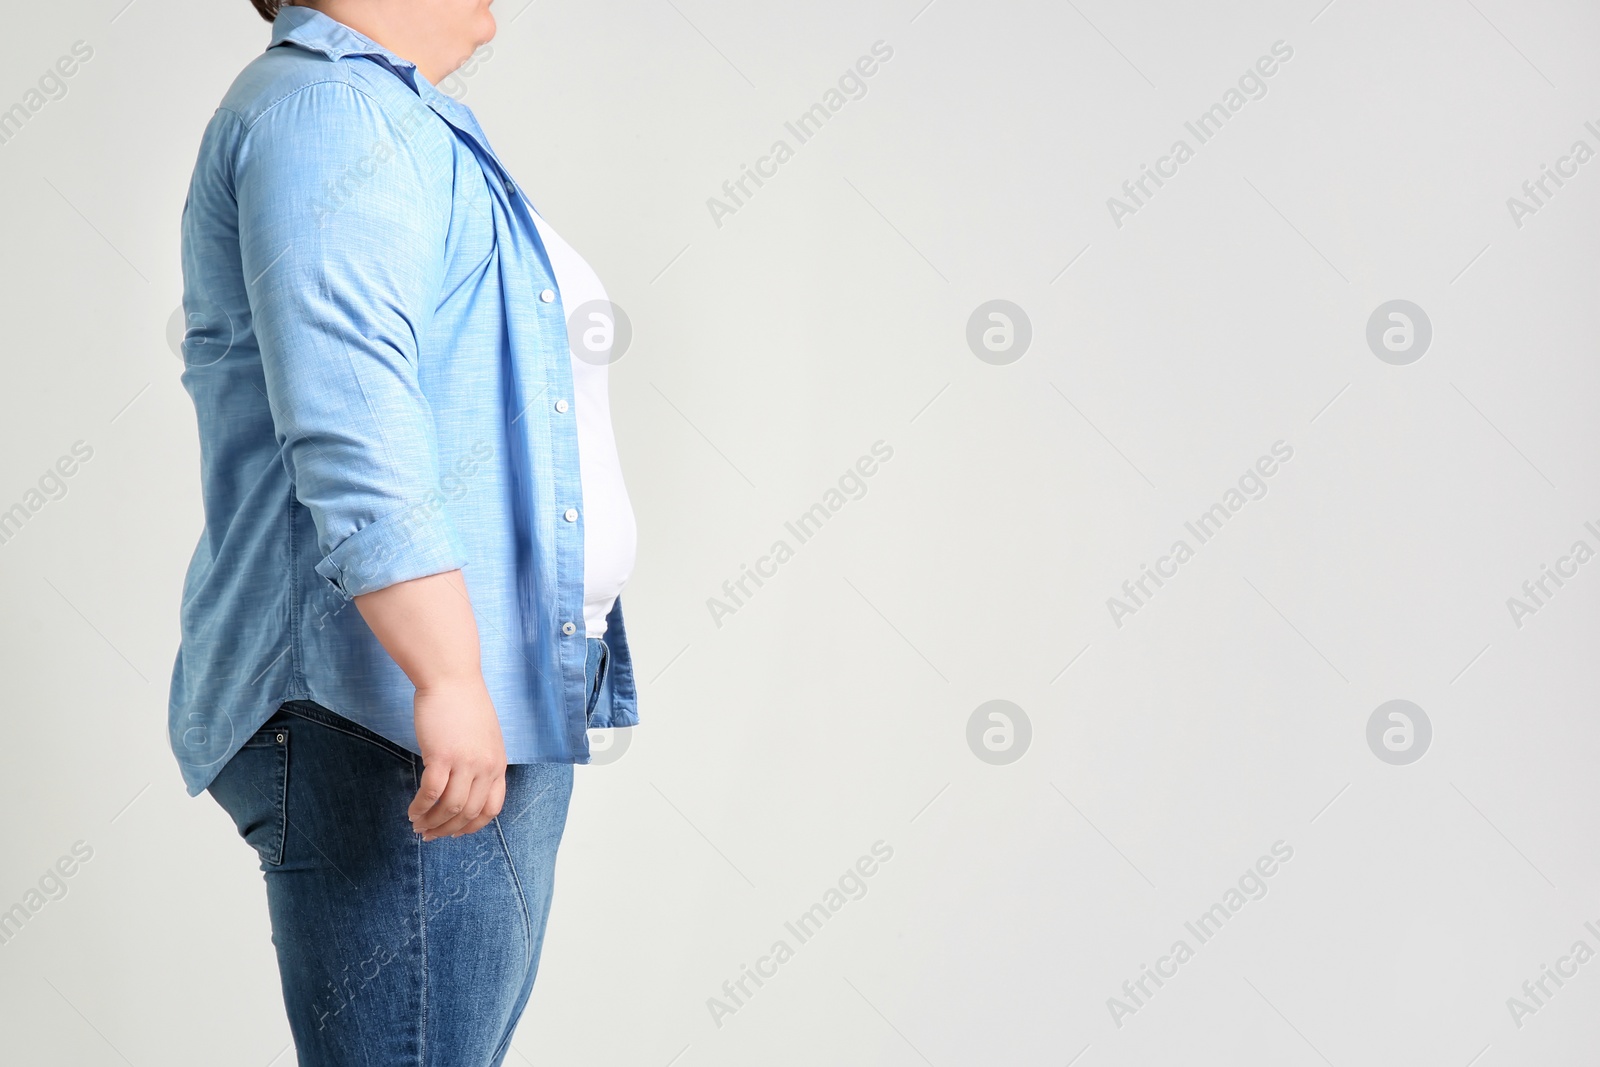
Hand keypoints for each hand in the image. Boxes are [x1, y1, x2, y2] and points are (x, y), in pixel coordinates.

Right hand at [408, 676, 506, 840]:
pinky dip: (420, 807)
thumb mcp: (485, 737)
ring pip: (450, 808)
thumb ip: (481, 763)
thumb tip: (466, 786)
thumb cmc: (464, 704)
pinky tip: (412, 811)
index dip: (472, 826)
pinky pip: (431, 793)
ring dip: (432, 822)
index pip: (492, 809)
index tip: (456, 833)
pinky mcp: (442, 756)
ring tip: (418, 825)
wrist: (452, 678)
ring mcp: (465, 763)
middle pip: (469, 813)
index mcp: (498, 764)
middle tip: (430, 835)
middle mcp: (486, 767)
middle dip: (448, 830)